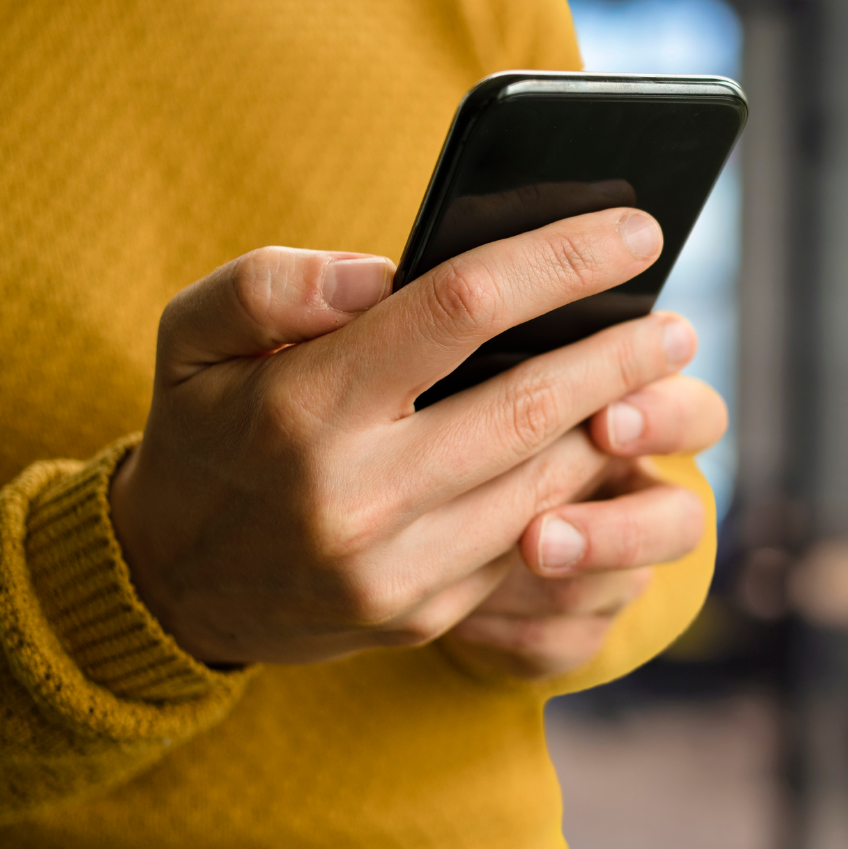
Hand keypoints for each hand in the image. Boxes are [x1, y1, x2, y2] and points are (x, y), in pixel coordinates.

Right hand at [110, 203, 697, 665]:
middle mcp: (358, 498)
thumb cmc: (197, 433)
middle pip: (529, 407)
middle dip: (620, 355)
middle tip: (676, 322)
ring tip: (652, 376)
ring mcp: (394, 570)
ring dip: (611, 424)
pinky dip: (567, 492)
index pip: (459, 309)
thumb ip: (276, 284)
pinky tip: (590, 450)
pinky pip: (519, 545)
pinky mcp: (418, 616)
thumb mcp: (192, 334)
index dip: (558, 260)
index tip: (633, 232)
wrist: (171, 579)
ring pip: (543, 485)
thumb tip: (387, 274)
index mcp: (305, 409)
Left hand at [443, 375, 726, 678]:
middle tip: (543, 535)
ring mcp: (614, 573)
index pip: (694, 417)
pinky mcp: (573, 633)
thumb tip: (467, 338)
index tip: (606, 422)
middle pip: (678, 523)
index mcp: (635, 422)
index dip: (664, 421)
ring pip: (617, 591)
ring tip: (489, 567)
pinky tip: (461, 616)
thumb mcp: (483, 384)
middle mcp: (637, 500)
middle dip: (614, 532)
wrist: (421, 517)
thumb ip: (502, 371)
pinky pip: (558, 642)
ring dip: (557, 583)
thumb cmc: (463, 418)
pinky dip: (508, 629)